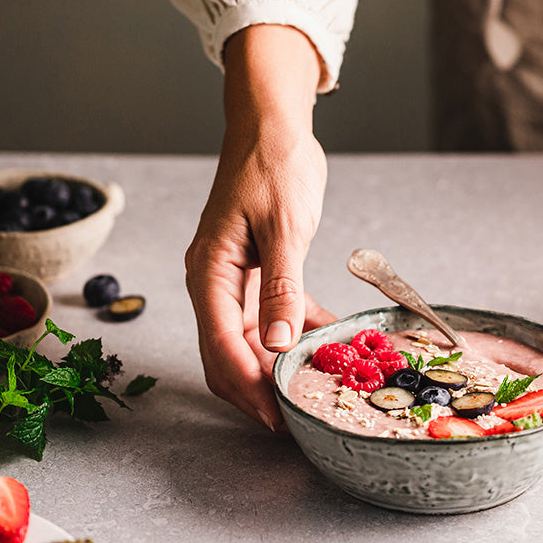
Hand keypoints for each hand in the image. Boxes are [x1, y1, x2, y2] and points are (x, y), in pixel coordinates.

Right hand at [185, 25, 337, 428]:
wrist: (272, 124)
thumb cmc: (273, 165)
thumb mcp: (284, 226)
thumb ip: (280, 287)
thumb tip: (278, 344)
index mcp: (209, 273)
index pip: (221, 347)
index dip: (249, 387)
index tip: (278, 417)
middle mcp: (214, 282)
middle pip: (229, 355)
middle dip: (259, 390)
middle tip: (298, 418)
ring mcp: (235, 279)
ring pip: (252, 341)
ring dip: (281, 365)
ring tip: (318, 388)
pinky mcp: (259, 271)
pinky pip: (275, 315)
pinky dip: (300, 331)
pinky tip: (332, 343)